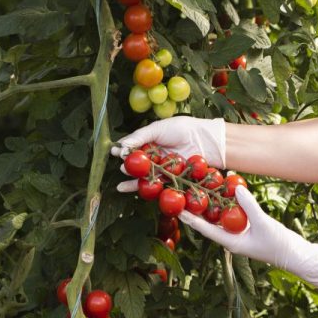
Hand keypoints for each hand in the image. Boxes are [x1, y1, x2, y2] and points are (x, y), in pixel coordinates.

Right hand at [110, 117, 225, 192]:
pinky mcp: (170, 177)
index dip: (123, 150)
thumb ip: (140, 137)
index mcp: (151, 140)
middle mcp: (155, 155)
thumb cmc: (182, 129)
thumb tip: (121, 145)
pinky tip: (128, 188)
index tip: (113, 151)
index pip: (133, 146)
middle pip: (137, 163)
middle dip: (128, 165)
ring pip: (143, 174)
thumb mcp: (158, 128)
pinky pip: (154, 182)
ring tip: (122, 180)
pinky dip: (142, 186)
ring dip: (132, 178)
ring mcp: (162, 167)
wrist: (205, 140)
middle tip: (121, 165)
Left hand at [178, 186, 317, 287]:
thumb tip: (237, 189)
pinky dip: (231, 204)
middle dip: (200, 209)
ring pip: (223, 218)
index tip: (178, 210)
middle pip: (211, 222)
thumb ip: (250, 206)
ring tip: (203, 190)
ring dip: (215, 205)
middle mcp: (232, 238)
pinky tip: (228, 193)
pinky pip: (235, 215)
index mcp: (230, 242)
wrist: (295, 254)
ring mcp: (240, 234)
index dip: (191, 219)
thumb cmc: (278, 244)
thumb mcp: (263, 223)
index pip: (206, 229)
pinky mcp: (249, 229)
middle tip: (188, 194)